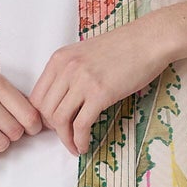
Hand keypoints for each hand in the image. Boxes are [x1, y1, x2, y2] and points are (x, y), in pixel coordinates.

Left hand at [30, 15, 172, 156]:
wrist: (150, 39)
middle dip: (53, 130)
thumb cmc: (124, 46)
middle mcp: (66, 69)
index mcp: (59, 59)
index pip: (37, 96)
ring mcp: (82, 81)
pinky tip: (84, 146)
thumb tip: (63, 102)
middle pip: (45, 110)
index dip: (41, 116)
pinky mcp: (100, 94)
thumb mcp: (86, 54)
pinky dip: (79, 140)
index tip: (52, 126)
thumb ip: (70, 73)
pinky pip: (80, 125)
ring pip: (60, 120)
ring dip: (66, 139)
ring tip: (75, 147)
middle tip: (65, 138)